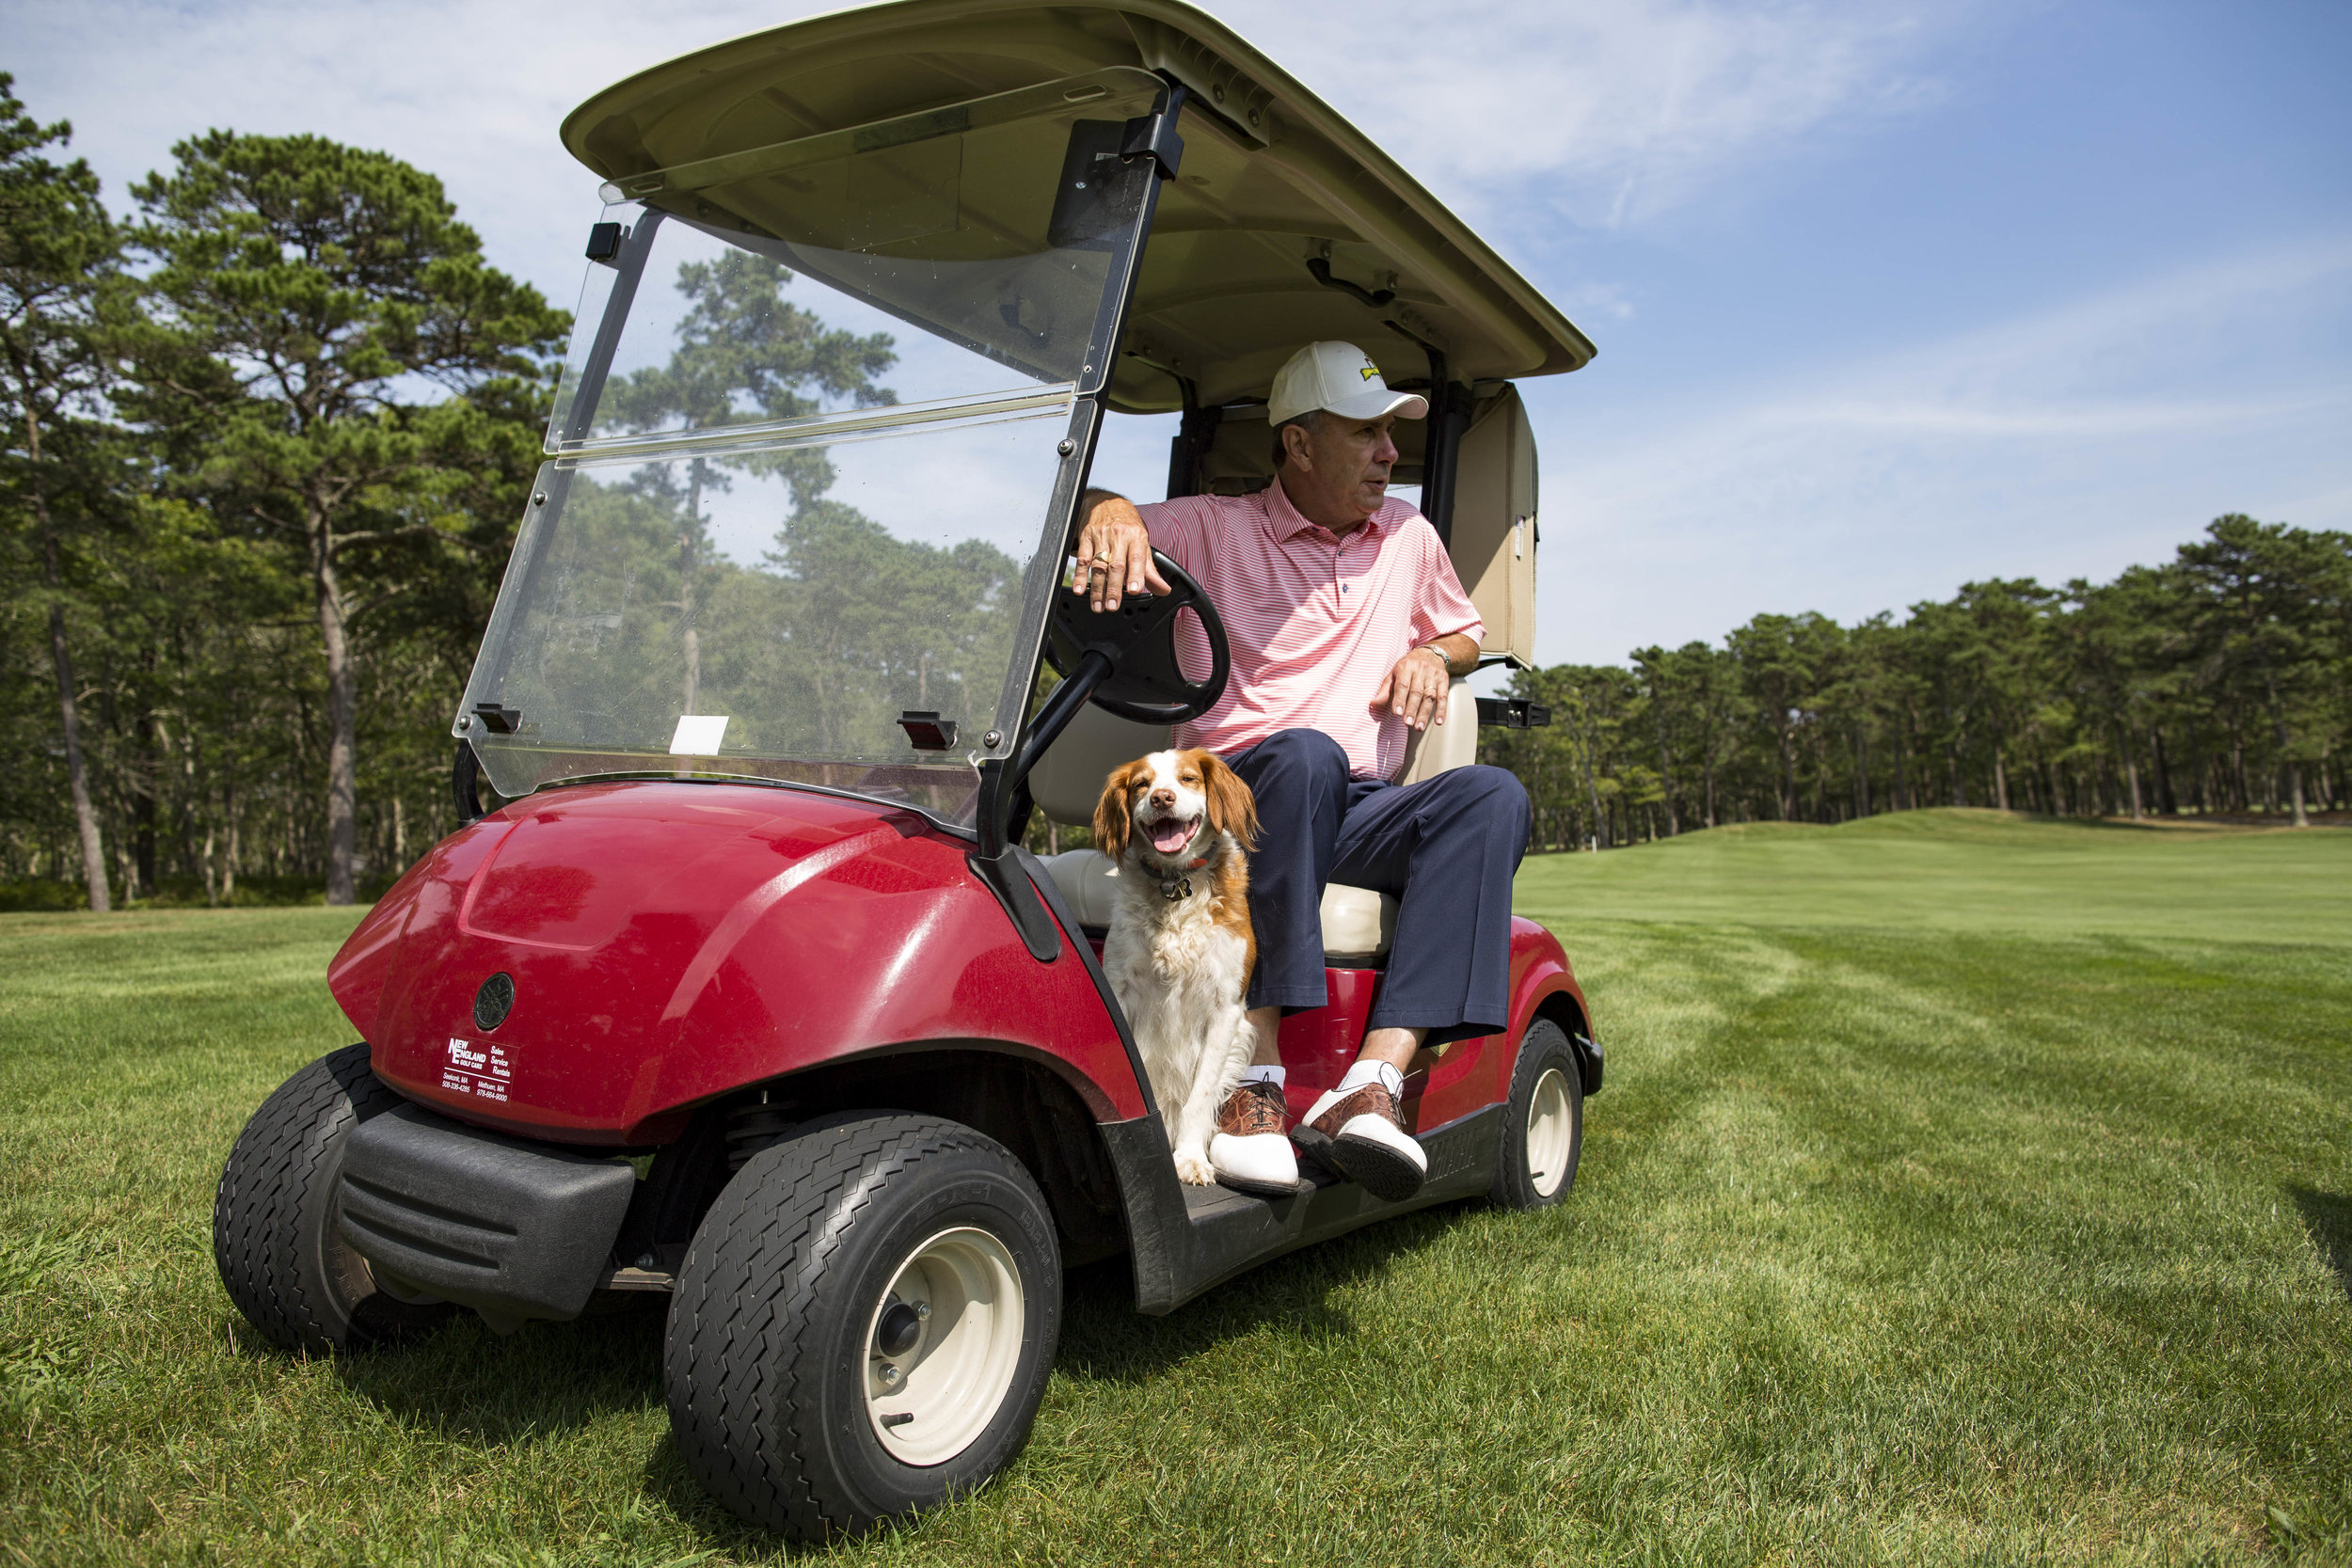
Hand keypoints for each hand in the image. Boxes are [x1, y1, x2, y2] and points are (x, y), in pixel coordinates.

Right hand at [1071, 491, 1170, 611]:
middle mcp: (1119, 535)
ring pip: (1099, 565)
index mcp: (1136, 537)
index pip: (1137, 558)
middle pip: (1116, 565)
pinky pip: (1082, 559)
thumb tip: (1163, 590)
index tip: (1134, 590)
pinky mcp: (1086, 538)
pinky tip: (1079, 589)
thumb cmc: (1127, 526)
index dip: (1136, 575)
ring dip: (1097, 588)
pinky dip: (1079, 575)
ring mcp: (1101, 536)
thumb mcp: (1142, 543)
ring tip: (1098, 605)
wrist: (1106, 502)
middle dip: (1114, 588)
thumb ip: (1150, 570)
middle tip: (1113, 605)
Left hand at [1373, 645, 1452, 730]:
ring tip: (1419, 727)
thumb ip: (1385, 690)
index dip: (1400, 699)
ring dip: (1425, 713)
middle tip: (1408, 723)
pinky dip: (1442, 710)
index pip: (1403, 685)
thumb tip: (1373, 704)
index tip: (1397, 713)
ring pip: (1429, 696)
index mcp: (1406, 667)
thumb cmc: (1408, 666)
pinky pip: (1443, 696)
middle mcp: (1420, 670)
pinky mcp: (1444, 680)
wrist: (1431, 653)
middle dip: (1412, 709)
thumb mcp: (1394, 674)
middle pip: (1417, 692)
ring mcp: (1433, 675)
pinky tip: (1438, 722)